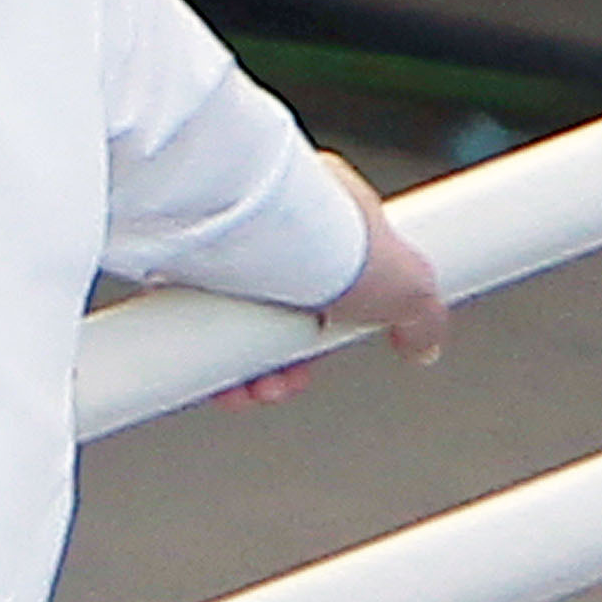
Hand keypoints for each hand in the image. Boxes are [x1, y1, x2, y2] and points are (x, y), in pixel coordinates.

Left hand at [213, 155, 447, 410]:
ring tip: (251, 390)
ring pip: (235, 321)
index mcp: (326, 211)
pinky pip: (190, 318)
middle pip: (280, 309)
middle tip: (284, 383)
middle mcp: (271, 223)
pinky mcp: (176, 261)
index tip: (323, 355)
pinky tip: (213, 376)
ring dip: (247, 371)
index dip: (329, 331)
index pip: (332, 281)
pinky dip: (202, 354)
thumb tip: (425, 341)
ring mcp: (222, 242)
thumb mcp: (407, 283)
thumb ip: (422, 314)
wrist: (248, 221)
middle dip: (285, 364)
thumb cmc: (324, 233)